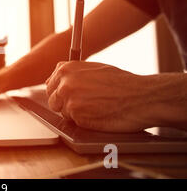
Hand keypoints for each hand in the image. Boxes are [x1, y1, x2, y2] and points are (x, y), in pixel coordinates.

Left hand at [45, 61, 160, 132]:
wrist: (141, 97)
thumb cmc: (121, 82)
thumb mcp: (93, 68)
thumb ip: (73, 74)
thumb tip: (56, 80)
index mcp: (66, 69)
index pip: (50, 83)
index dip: (59, 91)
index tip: (68, 94)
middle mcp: (64, 84)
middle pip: (52, 100)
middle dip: (64, 103)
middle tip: (84, 104)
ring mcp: (69, 101)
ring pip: (63, 112)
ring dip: (75, 113)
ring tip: (95, 108)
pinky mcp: (77, 118)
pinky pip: (74, 122)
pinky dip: (85, 121)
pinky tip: (99, 114)